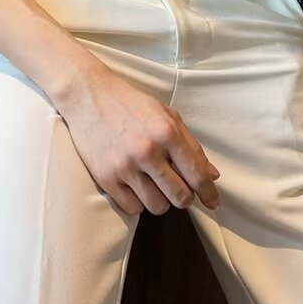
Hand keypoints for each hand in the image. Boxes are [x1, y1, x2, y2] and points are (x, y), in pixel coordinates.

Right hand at [57, 65, 221, 216]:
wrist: (88, 96)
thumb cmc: (131, 103)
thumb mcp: (166, 114)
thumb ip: (190, 145)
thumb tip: (212, 175)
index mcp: (166, 132)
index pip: (197, 174)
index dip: (209, 193)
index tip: (214, 203)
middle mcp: (147, 151)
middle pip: (180, 196)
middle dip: (185, 197)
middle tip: (179, 189)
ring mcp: (125, 166)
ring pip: (157, 206)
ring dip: (161, 200)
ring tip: (154, 184)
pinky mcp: (105, 177)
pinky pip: (132, 208)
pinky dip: (138, 201)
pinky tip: (136, 185)